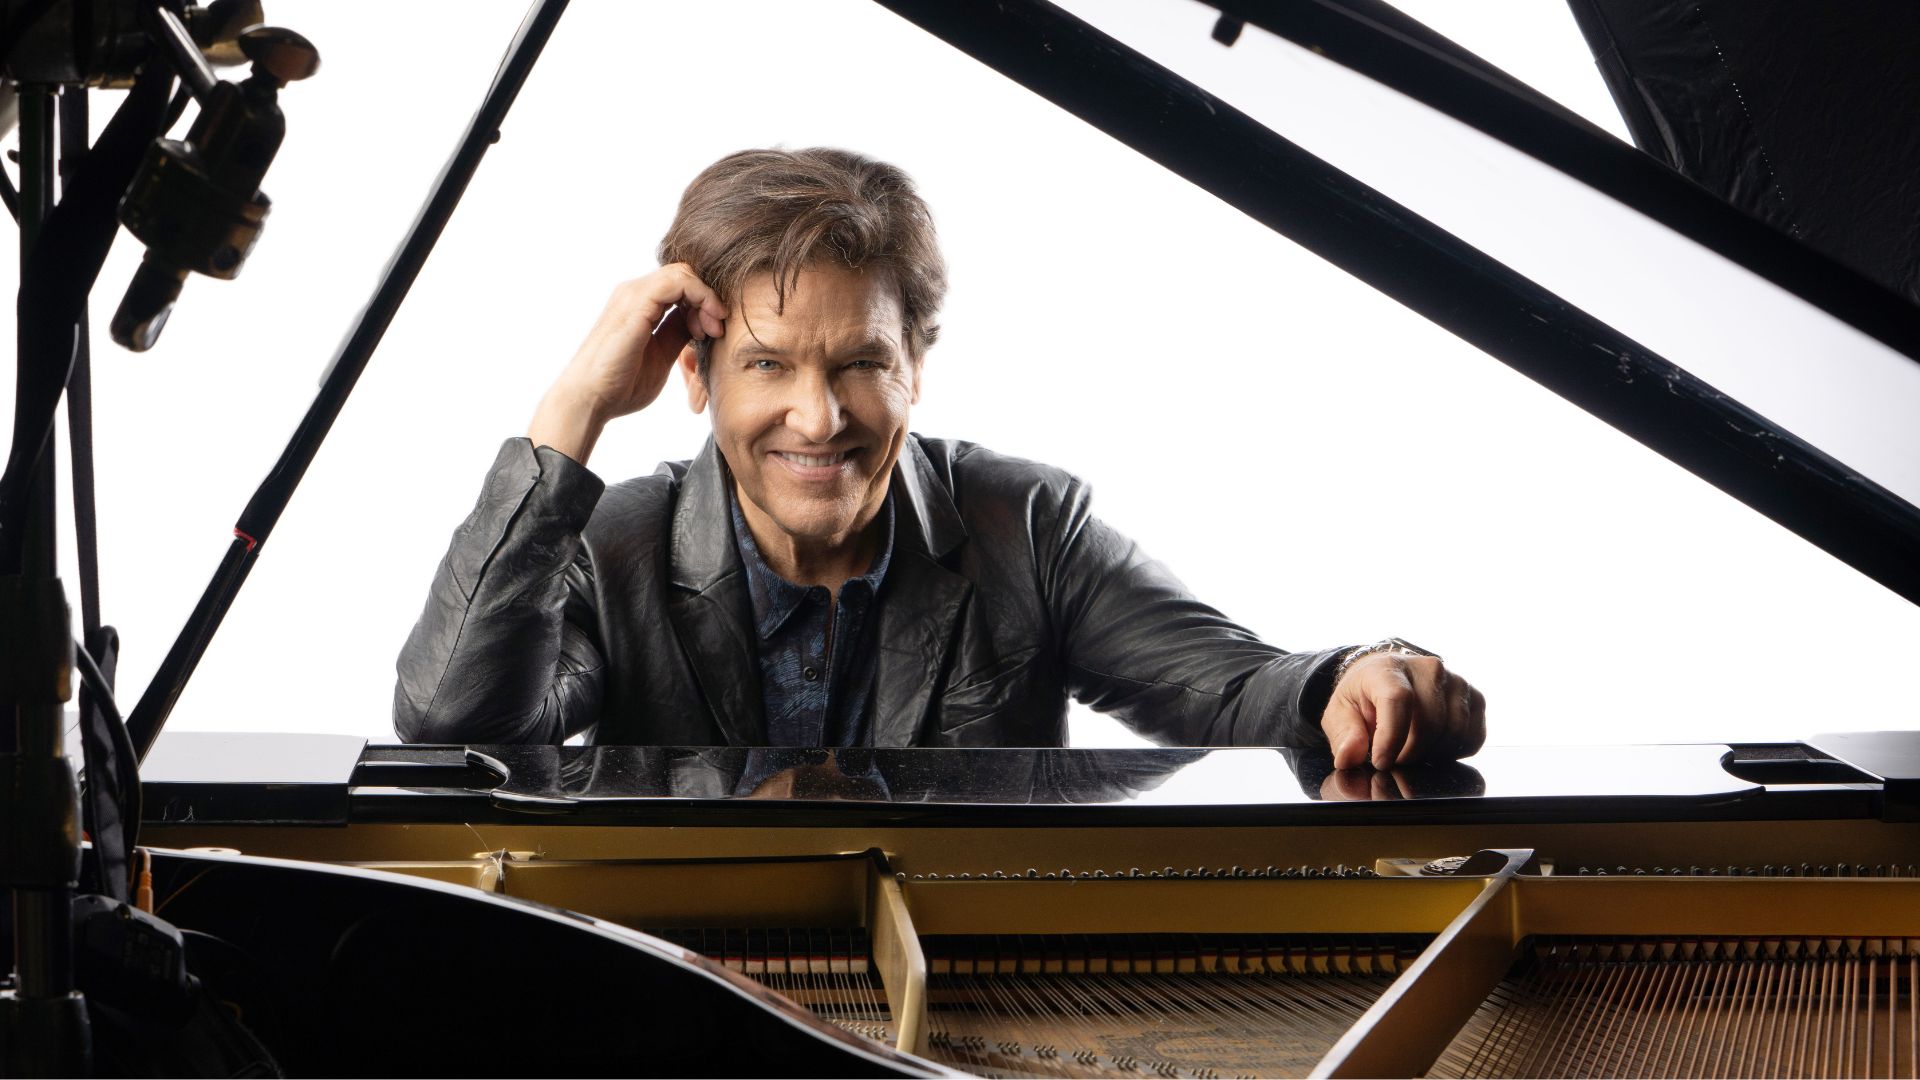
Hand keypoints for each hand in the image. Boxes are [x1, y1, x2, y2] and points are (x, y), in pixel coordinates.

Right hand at [527, 264, 727, 462]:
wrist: (589, 400)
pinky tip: (703, 328)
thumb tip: (699, 321)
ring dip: (707, 298)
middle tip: (716, 330)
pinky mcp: (636, 303)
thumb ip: (677, 333)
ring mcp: (633, 295)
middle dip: (709, 298)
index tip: (712, 333)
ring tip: (711, 330)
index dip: (704, 302)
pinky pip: (677, 282)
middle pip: (684, 273)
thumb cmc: (620, 385)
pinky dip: (700, 298)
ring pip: (683, 272)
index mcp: (639, 304)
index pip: (681, 284)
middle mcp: (634, 293)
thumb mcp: (662, 355)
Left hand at [1320, 652, 1485, 769]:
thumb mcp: (1341, 713)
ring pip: (1454, 733)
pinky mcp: (1475, 698)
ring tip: (1411, 751)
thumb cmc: (1365, 697)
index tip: (1382, 762)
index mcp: (1389, 669)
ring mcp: (1457, 682)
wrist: (1388, 679)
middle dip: (1410, 753)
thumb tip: (1349, 756)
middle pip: (1430, 723)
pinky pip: (1474, 737)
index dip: (1391, 738)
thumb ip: (1344, 735)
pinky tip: (1434, 747)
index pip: (1398, 700)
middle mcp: (1428, 669)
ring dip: (1432, 755)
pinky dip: (1454, 752)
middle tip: (1394, 758)